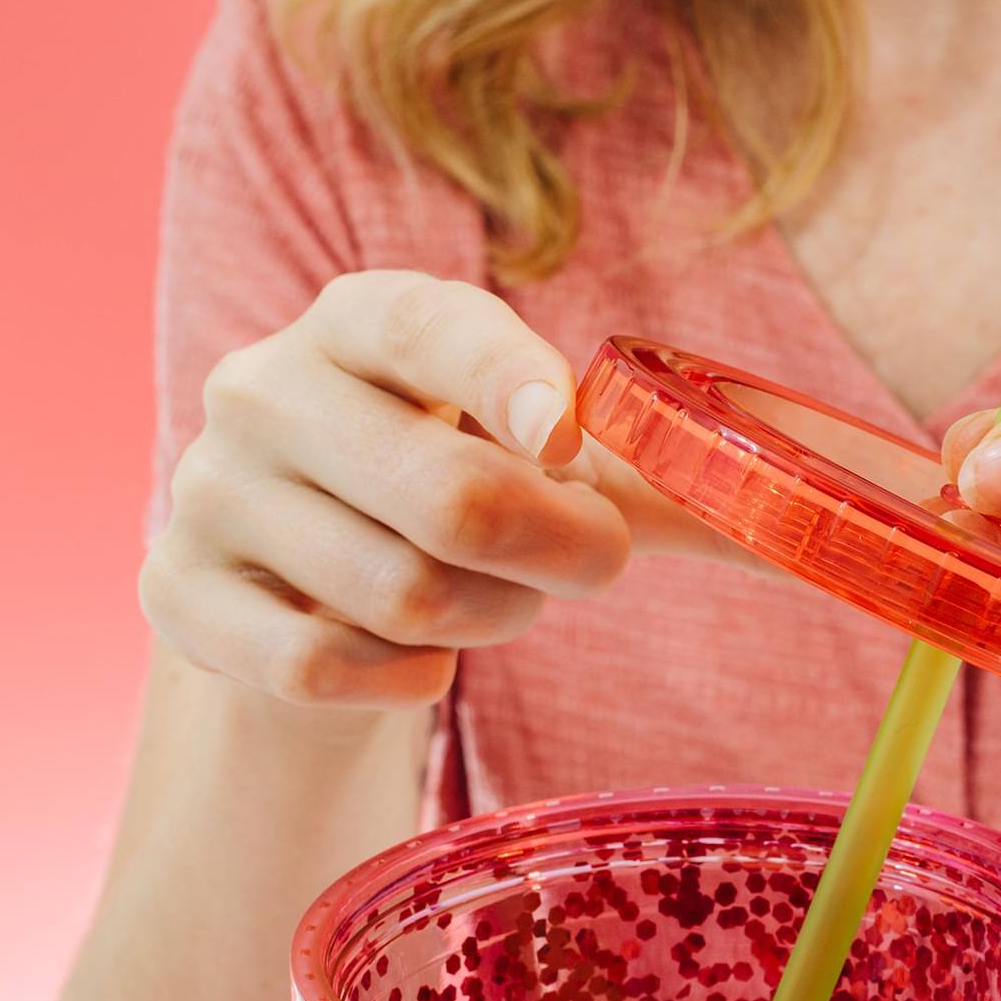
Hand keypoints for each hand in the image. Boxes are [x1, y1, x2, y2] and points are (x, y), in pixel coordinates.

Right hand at [143, 271, 741, 708]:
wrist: (300, 579)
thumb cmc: (450, 493)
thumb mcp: (544, 463)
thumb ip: (665, 479)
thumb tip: (826, 526)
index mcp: (365, 319)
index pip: (433, 326)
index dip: (507, 379)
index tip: (569, 437)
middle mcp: (266, 386)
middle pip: (448, 498)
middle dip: (555, 556)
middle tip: (588, 567)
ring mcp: (208, 491)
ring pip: (404, 597)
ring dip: (489, 621)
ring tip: (489, 598)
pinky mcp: (175, 593)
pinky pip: (325, 665)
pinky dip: (404, 680)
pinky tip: (412, 655)